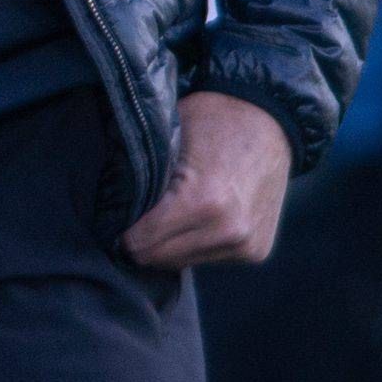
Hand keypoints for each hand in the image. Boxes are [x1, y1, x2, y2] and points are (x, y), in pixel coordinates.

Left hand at [122, 90, 291, 268]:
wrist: (270, 119)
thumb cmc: (213, 120)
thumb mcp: (169, 139)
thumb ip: (143, 180)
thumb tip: (111, 210)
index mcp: (202, 203)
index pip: (141, 242)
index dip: (123, 229)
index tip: (116, 215)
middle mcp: (228, 232)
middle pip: (159, 259)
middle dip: (143, 239)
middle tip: (138, 215)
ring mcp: (247, 245)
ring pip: (183, 262)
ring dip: (170, 243)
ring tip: (169, 212)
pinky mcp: (257, 251)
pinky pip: (209, 258)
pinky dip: (196, 242)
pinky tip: (196, 216)